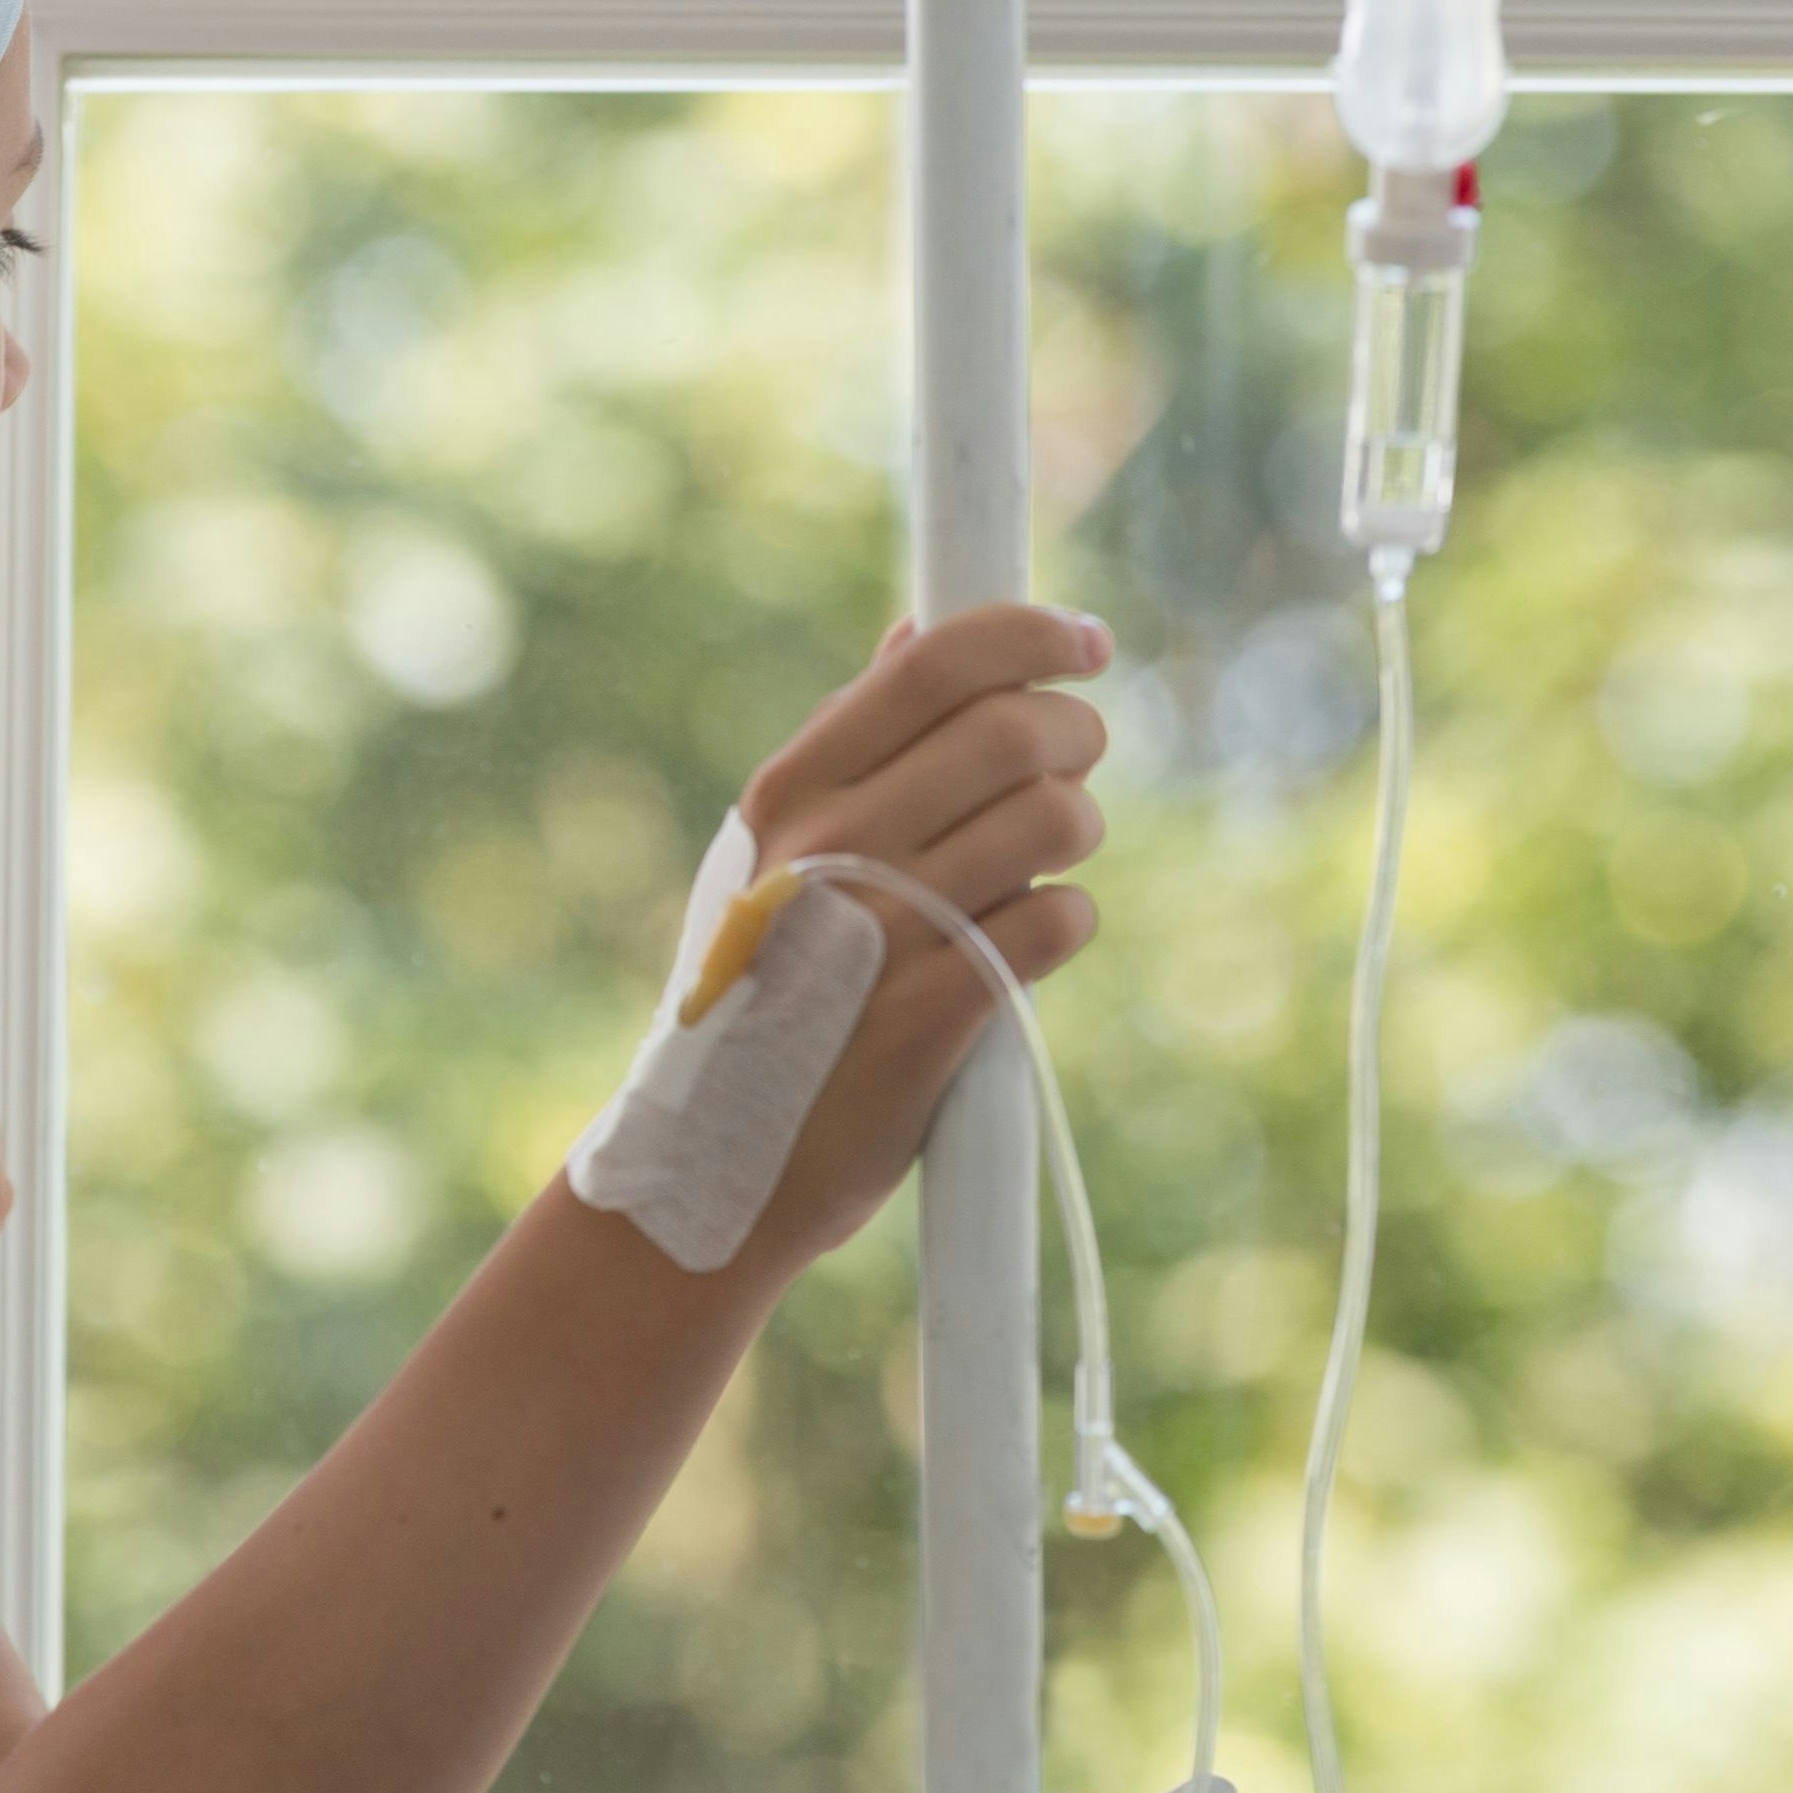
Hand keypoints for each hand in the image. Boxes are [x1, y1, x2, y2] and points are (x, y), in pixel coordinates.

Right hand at [727, 603, 1112, 1273]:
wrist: (712, 1160)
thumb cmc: (757, 990)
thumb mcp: (767, 854)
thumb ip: (848, 746)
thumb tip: (916, 631)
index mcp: (792, 790)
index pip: (933, 663)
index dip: (1028, 633)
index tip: (1080, 640)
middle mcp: (835, 845)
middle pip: (1012, 730)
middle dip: (1075, 730)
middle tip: (1076, 758)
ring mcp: (887, 928)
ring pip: (1053, 819)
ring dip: (1078, 826)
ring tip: (1052, 854)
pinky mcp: (938, 1011)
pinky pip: (1058, 920)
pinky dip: (1065, 920)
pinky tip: (1028, 940)